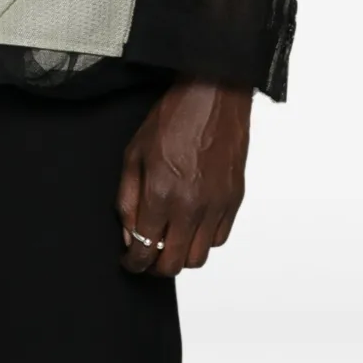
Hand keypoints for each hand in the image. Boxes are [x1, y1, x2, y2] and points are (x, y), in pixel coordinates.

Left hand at [115, 74, 250, 275]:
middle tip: (147, 256)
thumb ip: (128, 198)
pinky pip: (219, 239)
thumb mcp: (134, 153)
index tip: (130, 262)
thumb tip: (129, 234)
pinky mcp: (234, 200)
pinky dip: (204, 240)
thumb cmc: (172, 118)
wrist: (212, 96)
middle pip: (174, 264)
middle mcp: (191, 206)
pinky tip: (192, 224)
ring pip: (200, 257)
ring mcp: (217, 205)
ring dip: (181, 255)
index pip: (145, 249)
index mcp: (162, 193)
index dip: (134, 263)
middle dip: (155, 267)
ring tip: (170, 240)